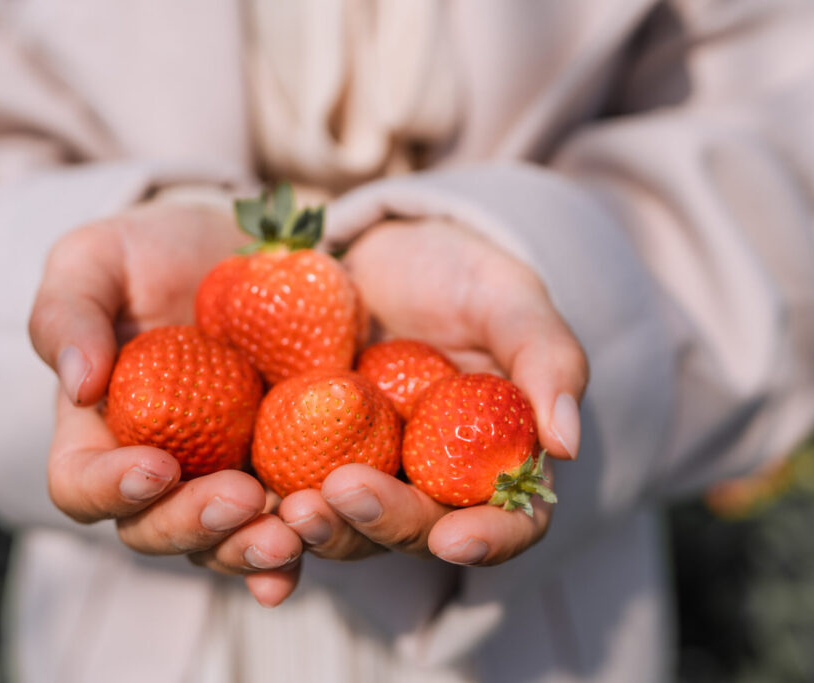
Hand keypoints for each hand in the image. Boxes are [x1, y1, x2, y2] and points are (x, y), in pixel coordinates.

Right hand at [29, 203, 303, 605]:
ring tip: (292, 531)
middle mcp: (157, 470)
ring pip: (223, 542)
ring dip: (251, 548)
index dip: (109, 490)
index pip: (79, 486)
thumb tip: (78, 386)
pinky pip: (289, 521)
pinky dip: (305, 541)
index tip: (154, 466)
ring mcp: (222, 475)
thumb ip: (68, 312)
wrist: (241, 247)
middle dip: (193, 525)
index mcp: (98, 432)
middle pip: (154, 530)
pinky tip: (325, 534)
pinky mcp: (283, 468)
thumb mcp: (97, 258)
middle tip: (241, 498)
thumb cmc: (155, 250)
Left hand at [278, 218, 587, 566]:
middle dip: (384, 525)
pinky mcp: (304, 459)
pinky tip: (246, 509)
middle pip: (417, 532)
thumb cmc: (456, 274)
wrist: (376, 254)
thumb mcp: (508, 300)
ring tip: (290, 505)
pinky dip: (267, 517)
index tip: (455, 538)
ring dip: (321, 528)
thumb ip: (546, 360)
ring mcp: (364, 475)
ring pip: (348, 527)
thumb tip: (567, 441)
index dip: (489, 539)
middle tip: (345, 493)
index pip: (510, 522)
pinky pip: (288, 497)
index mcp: (493, 462)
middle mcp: (430, 484)